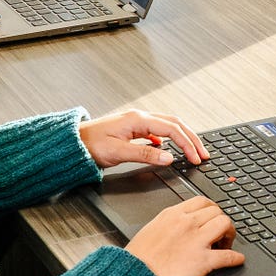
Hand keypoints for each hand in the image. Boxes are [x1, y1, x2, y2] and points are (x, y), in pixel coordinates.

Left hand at [79, 108, 209, 169]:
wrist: (72, 143)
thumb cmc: (90, 145)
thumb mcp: (118, 152)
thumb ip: (145, 154)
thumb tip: (169, 157)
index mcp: (138, 120)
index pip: (172, 130)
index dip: (187, 144)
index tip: (196, 158)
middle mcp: (139, 117)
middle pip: (174, 124)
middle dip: (191, 139)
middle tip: (203, 153)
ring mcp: (136, 122)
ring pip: (167, 126)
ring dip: (182, 138)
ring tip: (192, 151)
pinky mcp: (132, 129)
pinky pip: (157, 131)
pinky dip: (168, 140)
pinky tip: (168, 149)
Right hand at [125, 196, 241, 275]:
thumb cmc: (138, 258)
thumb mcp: (151, 229)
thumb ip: (168, 223)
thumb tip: (179, 224)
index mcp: (173, 215)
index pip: (201, 201)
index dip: (211, 209)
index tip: (212, 217)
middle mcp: (186, 223)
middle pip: (216, 211)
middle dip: (221, 221)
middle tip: (219, 233)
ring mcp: (196, 241)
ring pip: (225, 224)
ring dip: (230, 234)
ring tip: (225, 244)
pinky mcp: (202, 261)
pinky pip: (228, 256)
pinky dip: (236, 258)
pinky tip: (237, 259)